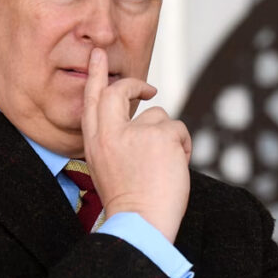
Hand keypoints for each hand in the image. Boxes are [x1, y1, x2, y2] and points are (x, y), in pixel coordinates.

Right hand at [81, 47, 191, 242]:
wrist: (141, 221)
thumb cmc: (129, 201)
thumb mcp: (108, 167)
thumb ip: (117, 140)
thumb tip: (140, 122)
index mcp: (94, 141)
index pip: (92, 99)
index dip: (96, 75)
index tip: (98, 55)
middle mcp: (111, 132)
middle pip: (119, 92)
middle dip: (134, 85)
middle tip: (148, 86)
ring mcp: (137, 132)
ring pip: (159, 116)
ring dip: (168, 136)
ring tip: (164, 165)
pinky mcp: (162, 135)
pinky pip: (179, 130)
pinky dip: (184, 147)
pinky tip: (176, 168)